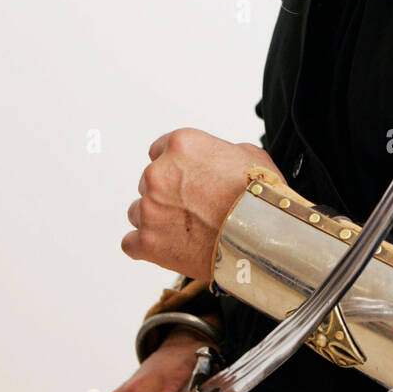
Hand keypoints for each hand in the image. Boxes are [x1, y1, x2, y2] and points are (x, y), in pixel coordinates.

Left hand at [121, 128, 284, 280]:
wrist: (262, 239)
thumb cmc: (259, 197)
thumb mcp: (248, 155)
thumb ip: (219, 152)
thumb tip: (216, 161)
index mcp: (182, 144)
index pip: (159, 150)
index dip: (176, 167)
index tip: (186, 179)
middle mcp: (158, 173)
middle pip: (149, 182)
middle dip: (168, 194)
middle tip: (194, 208)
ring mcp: (149, 208)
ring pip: (138, 211)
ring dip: (157, 219)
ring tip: (186, 231)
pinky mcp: (146, 242)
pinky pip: (131, 243)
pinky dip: (146, 246)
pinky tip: (169, 247)